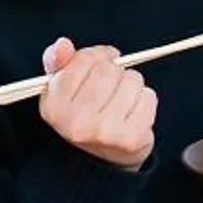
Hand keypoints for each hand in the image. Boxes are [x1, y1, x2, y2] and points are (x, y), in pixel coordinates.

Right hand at [36, 39, 156, 169]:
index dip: (98, 56)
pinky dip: (145, 99)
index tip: (103, 61)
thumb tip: (63, 44)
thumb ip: (60, 64)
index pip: (85, 60)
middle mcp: (76, 122)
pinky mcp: (132, 139)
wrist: (103, 158)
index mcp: (53, 106)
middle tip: (112, 85)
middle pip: (109, 70)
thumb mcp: (63, 89)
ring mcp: (104, 132)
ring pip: (132, 80)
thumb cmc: (84, 114)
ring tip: (121, 100)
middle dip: (115, 71)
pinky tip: (133, 112)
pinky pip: (149, 97)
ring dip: (131, 84)